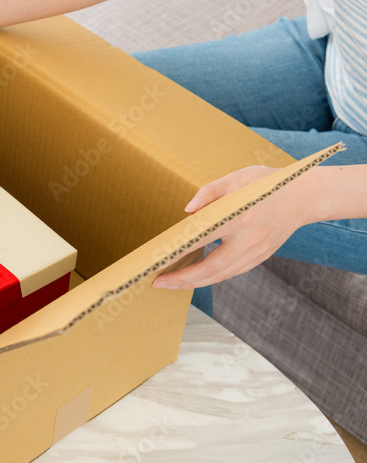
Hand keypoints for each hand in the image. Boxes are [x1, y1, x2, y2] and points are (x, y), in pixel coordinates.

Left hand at [153, 165, 315, 289]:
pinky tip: (194, 277)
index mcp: (239, 218)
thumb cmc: (266, 184)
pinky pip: (232, 272)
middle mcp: (249, 240)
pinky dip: (212, 277)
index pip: (201, 239)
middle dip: (182, 280)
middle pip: (211, 269)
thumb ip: (209, 192)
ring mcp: (257, 252)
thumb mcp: (236, 179)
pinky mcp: (261, 257)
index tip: (158, 261)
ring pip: (222, 275)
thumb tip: (187, 210)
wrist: (303, 197)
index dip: (178, 253)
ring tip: (171, 283)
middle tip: (158, 283)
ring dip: (195, 282)